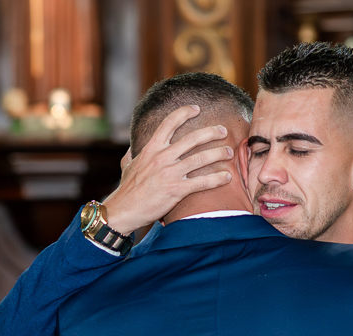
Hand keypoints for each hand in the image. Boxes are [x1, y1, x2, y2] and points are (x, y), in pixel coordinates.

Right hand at [102, 105, 234, 235]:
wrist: (123, 210)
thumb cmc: (126, 190)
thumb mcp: (126, 166)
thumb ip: (132, 154)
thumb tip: (132, 148)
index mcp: (151, 149)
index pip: (169, 123)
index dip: (185, 112)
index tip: (197, 109)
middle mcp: (162, 157)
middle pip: (193, 138)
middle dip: (212, 132)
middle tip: (223, 131)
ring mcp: (170, 173)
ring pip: (201, 158)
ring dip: (219, 153)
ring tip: (229, 152)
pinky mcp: (176, 190)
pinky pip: (202, 182)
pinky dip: (217, 179)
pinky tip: (227, 177)